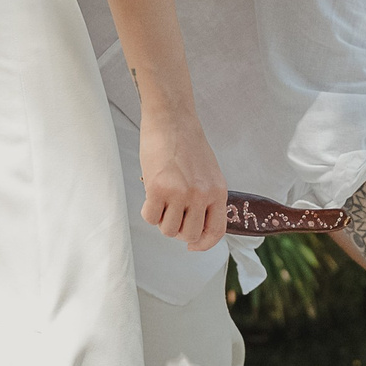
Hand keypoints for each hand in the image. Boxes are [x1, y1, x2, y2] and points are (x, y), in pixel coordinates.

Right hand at [139, 105, 227, 249]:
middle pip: (188, 235)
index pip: (215, 232)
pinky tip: (150, 195)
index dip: (203, 244)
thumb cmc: (187, 144)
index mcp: (218, 192)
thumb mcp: (209, 174)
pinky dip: (147, 211)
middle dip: (177, 229)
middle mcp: (201, 195)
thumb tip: (195, 227)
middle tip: (171, 213)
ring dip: (161, 219)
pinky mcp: (157, 188)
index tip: (192, 246)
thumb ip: (207, 199)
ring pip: (167, 229)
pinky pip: (150, 217)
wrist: (172, 119)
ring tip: (161, 199)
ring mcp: (180, 193)